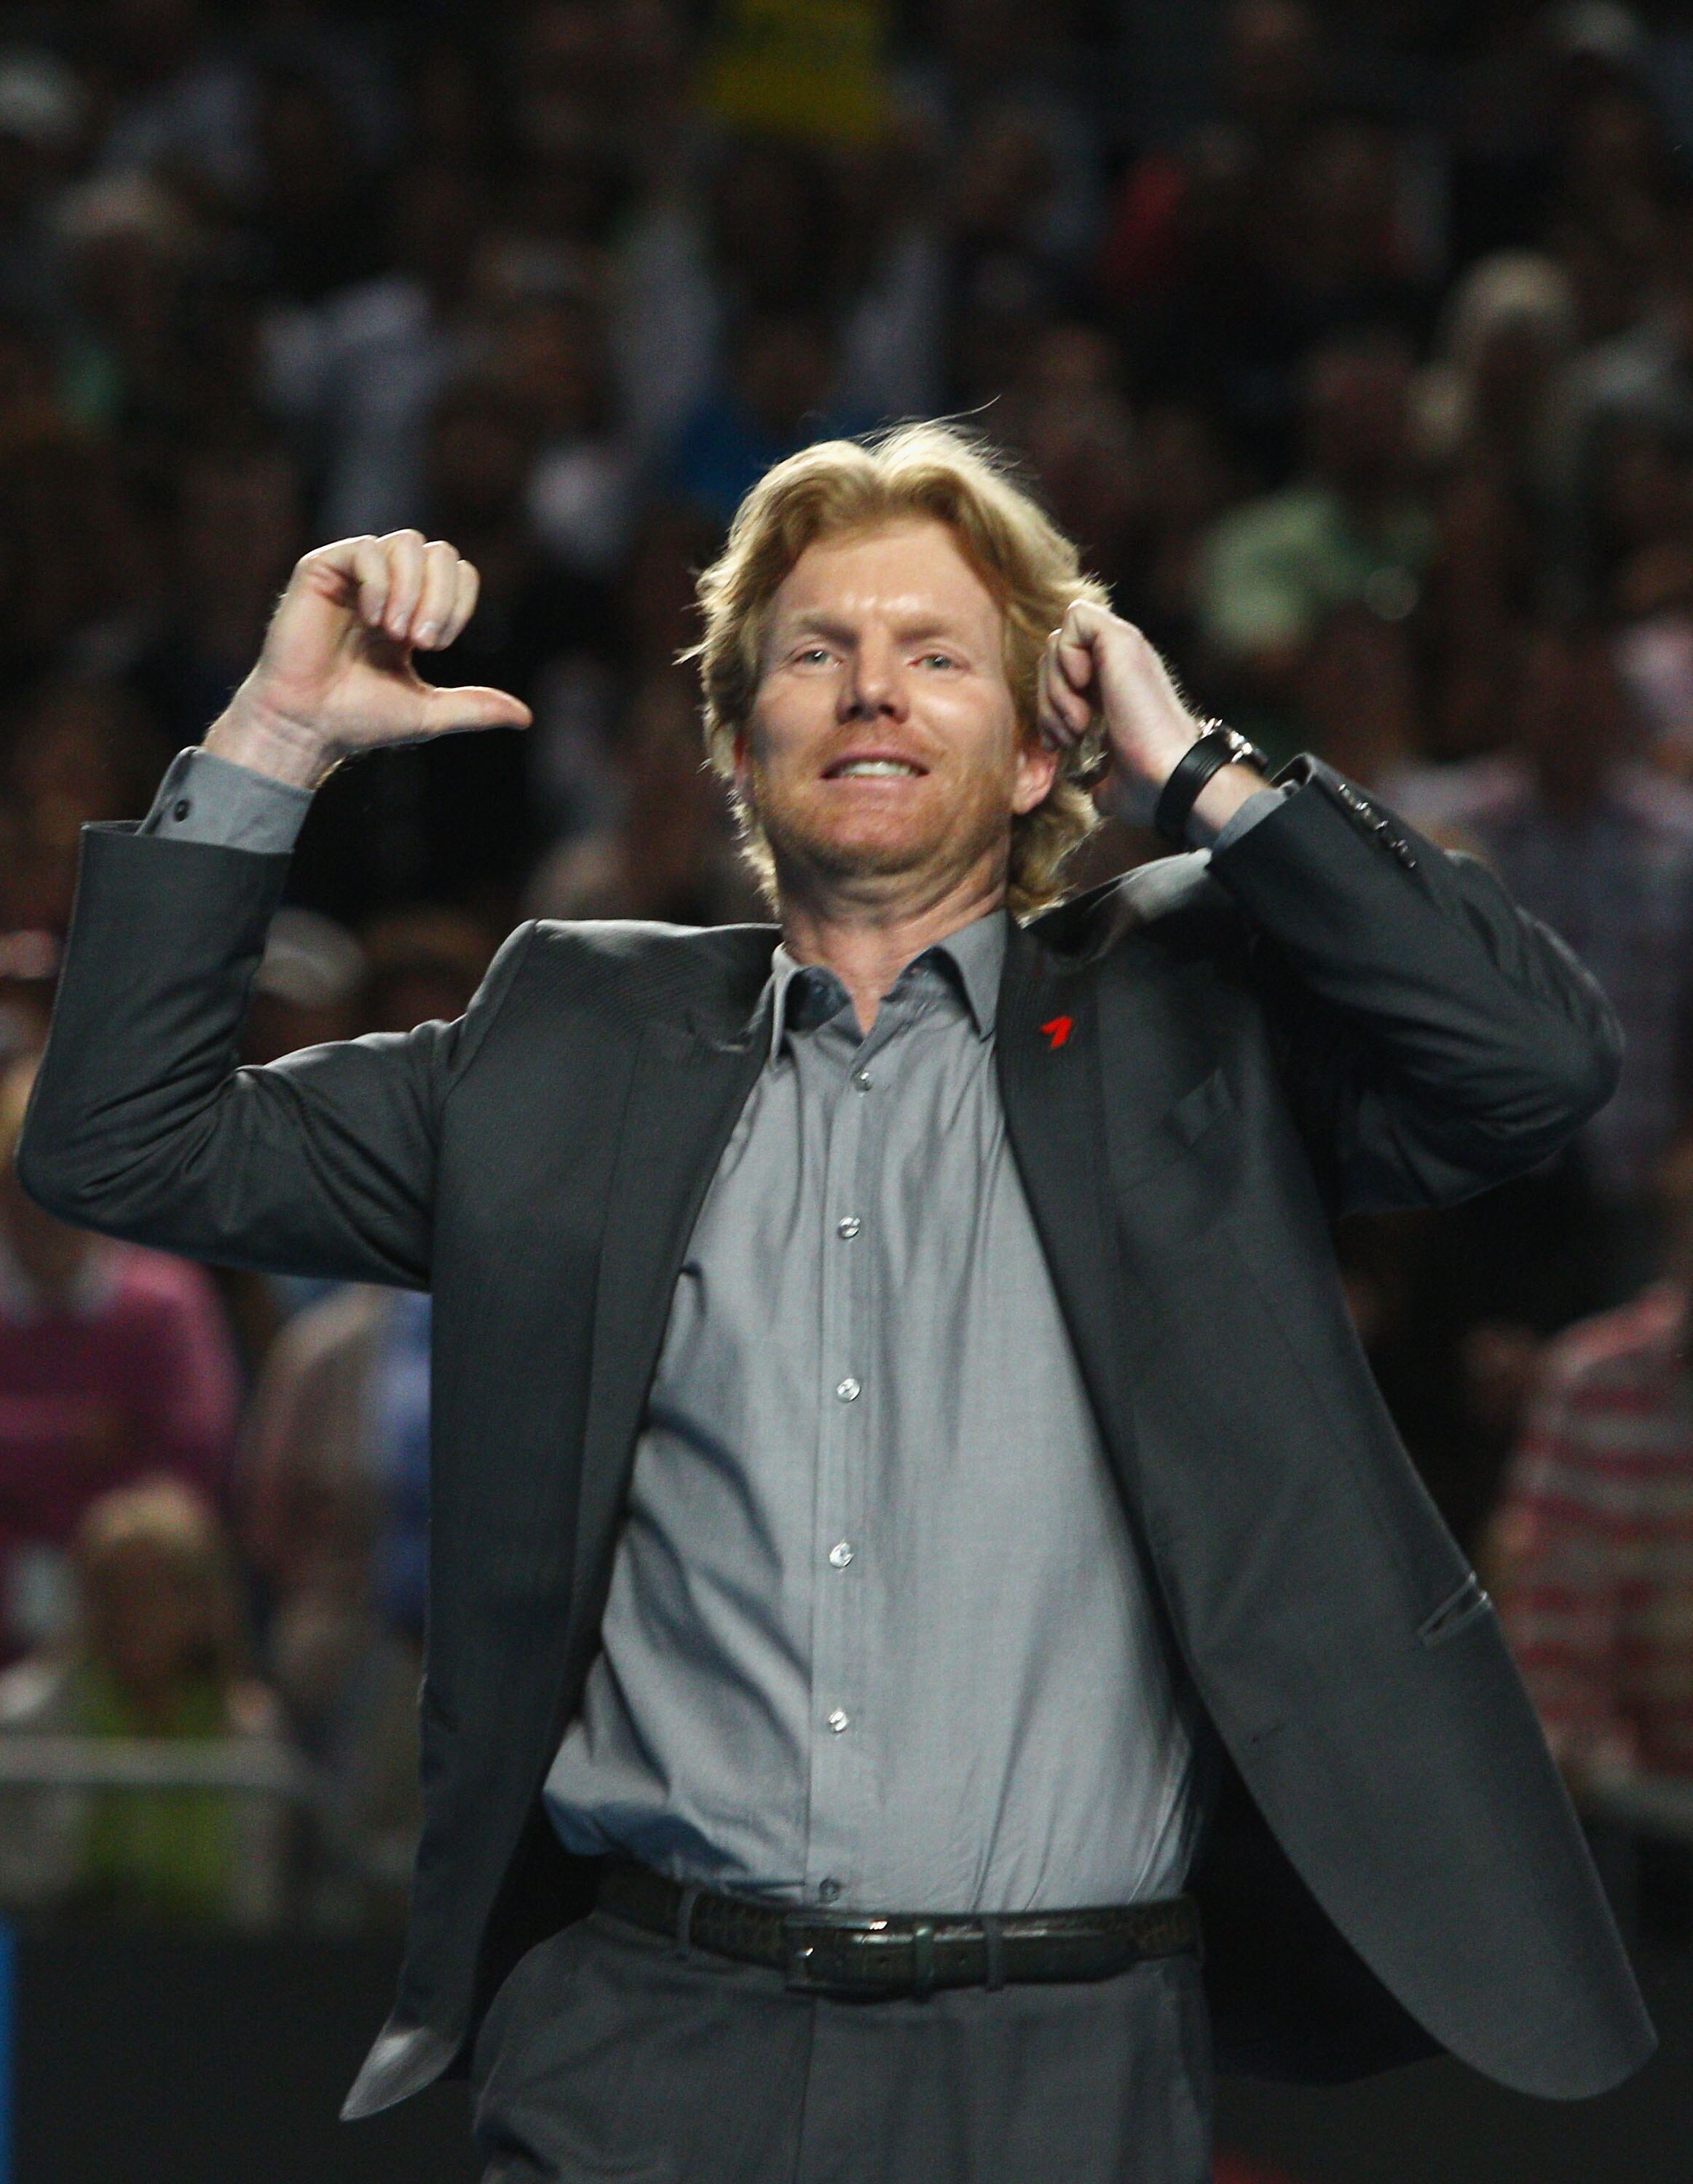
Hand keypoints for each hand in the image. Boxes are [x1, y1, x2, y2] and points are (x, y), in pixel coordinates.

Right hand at [202, 531, 531, 789]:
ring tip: (396, 632)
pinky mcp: (321, 569)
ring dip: (412, 588)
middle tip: (423, 641)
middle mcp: (385, 586)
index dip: (459, 601)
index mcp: (411, 610)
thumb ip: (476, 708)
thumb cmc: (358, 719)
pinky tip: (373, 618)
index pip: (457, 572)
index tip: (436, 646)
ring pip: (407, 542)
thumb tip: (525, 718)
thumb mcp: (429, 713)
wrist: (307, 726)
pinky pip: (366, 548)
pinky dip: (379, 581)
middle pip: (439, 551)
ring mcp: (354, 574)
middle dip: (442, 595)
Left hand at [1035, 600, 1263, 835]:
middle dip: (1047, 701)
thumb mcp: (1110, 778)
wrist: (1168, 778)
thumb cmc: (1147, 785)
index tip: (1060, 744)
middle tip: (1070, 736)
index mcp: (1114, 686)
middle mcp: (1118, 662)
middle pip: (1052, 657)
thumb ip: (1097, 773)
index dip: (1049, 706)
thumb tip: (1094, 791)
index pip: (1059, 674)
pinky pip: (1076, 620)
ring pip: (1057, 641)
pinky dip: (1066, 655)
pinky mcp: (1122, 638)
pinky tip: (1082, 689)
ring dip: (1054, 688)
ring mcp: (1122, 646)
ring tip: (1079, 723)